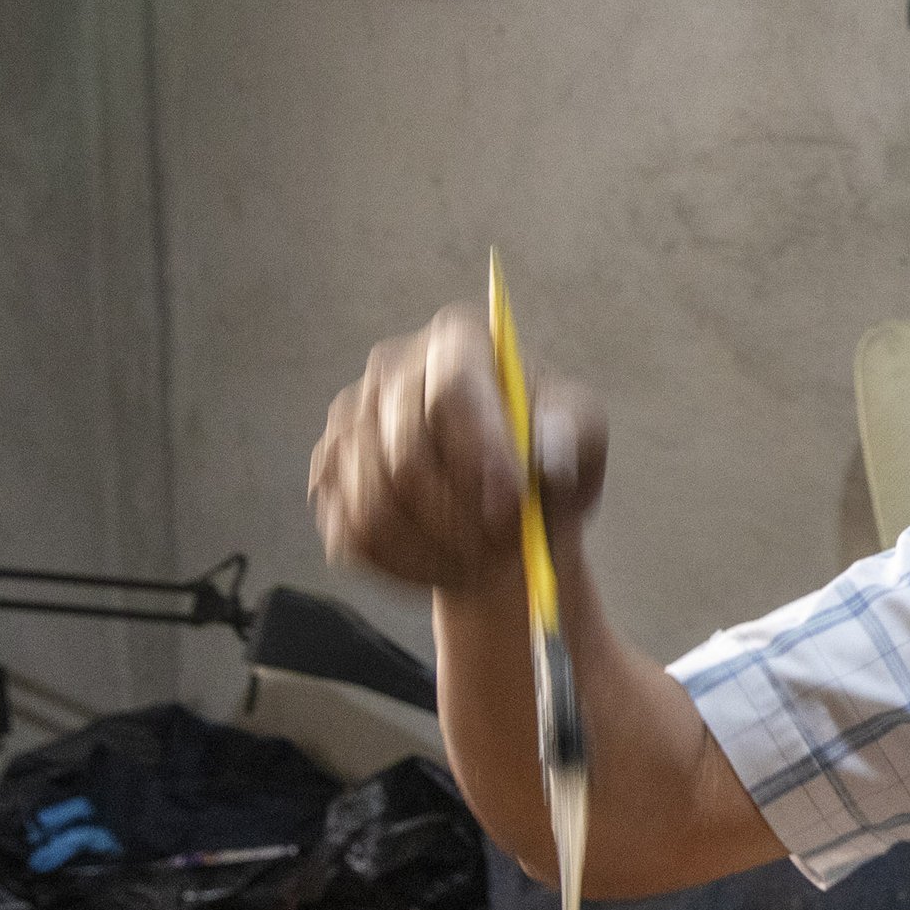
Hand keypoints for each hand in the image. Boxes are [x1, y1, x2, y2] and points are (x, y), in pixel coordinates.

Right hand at [308, 303, 605, 591]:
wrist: (507, 498)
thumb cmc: (546, 456)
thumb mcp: (582, 437)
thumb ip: (571, 437)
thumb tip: (548, 452)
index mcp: (457, 344)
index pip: (451, 390)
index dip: (480, 452)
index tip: (514, 503)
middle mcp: (390, 372)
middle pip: (405, 455)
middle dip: (461, 517)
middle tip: (507, 551)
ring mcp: (349, 423)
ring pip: (376, 505)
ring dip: (437, 550)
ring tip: (486, 562)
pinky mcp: (328, 476)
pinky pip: (354, 536)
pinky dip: (406, 566)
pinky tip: (447, 564)